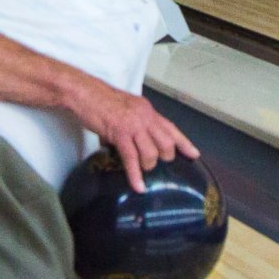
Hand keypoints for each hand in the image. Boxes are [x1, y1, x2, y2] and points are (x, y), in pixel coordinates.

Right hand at [74, 80, 196, 191]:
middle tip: (154, 164)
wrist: (84, 92)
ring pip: (151, 153)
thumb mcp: (125, 109)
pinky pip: (132, 158)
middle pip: (166, 143)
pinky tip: (138, 186)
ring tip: (141, 170)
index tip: (194, 155)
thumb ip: (134, 125)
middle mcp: (145, 117)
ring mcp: (133, 125)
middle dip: (164, 158)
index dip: (184, 143)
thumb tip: (133, 144)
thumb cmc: (100, 101)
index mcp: (147, 110)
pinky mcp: (119, 134)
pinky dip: (135, 175)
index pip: (171, 128)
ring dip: (148, 166)